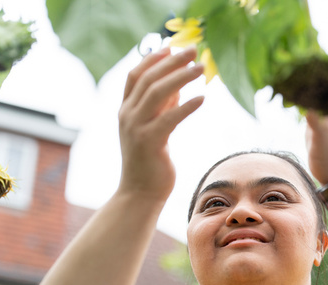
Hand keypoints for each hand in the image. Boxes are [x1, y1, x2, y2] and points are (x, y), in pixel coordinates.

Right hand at [117, 46, 204, 201]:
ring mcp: (136, 128)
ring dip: (180, 78)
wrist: (139, 194)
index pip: (135, 76)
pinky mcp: (150, 143)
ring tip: (200, 68)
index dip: (152, 60)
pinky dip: (186, 106)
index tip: (171, 47)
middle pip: (148, 79)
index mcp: (126, 111)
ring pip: (157, 94)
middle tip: (193, 50)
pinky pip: (169, 119)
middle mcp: (127, 116)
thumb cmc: (150, 162)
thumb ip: (161, 108)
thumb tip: (177, 86)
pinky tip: (202, 98)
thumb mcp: (153, 129)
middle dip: (172, 62)